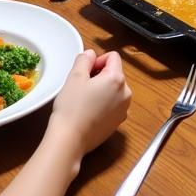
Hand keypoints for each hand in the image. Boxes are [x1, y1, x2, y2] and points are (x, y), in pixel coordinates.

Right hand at [47, 49, 131, 174]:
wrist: (70, 140)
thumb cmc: (71, 107)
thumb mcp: (74, 76)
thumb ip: (84, 59)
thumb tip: (91, 54)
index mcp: (117, 79)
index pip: (113, 57)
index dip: (97, 60)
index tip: (84, 72)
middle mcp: (126, 94)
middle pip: (114, 73)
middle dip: (99, 75)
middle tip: (81, 86)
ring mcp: (124, 110)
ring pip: (113, 90)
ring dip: (101, 89)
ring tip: (84, 100)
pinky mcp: (118, 123)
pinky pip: (112, 105)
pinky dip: (103, 104)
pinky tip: (88, 112)